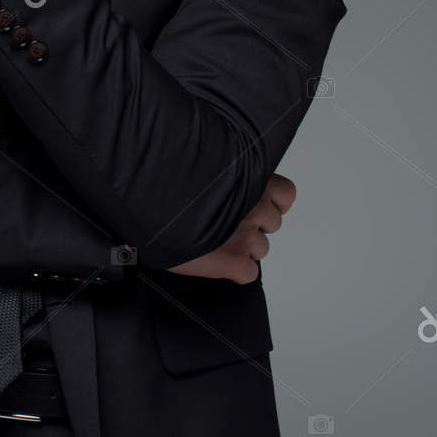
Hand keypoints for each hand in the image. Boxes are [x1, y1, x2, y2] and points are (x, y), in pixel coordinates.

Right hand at [166, 174, 296, 283]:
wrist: (151, 204)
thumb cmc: (168, 183)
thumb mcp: (201, 163)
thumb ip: (222, 175)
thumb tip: (221, 180)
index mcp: (250, 178)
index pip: (285, 194)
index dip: (270, 202)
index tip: (253, 203)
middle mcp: (254, 206)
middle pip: (272, 224)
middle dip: (252, 225)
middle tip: (226, 223)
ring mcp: (247, 235)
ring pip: (261, 249)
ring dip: (243, 247)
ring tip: (215, 241)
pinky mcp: (236, 261)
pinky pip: (249, 273)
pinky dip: (236, 271)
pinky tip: (217, 262)